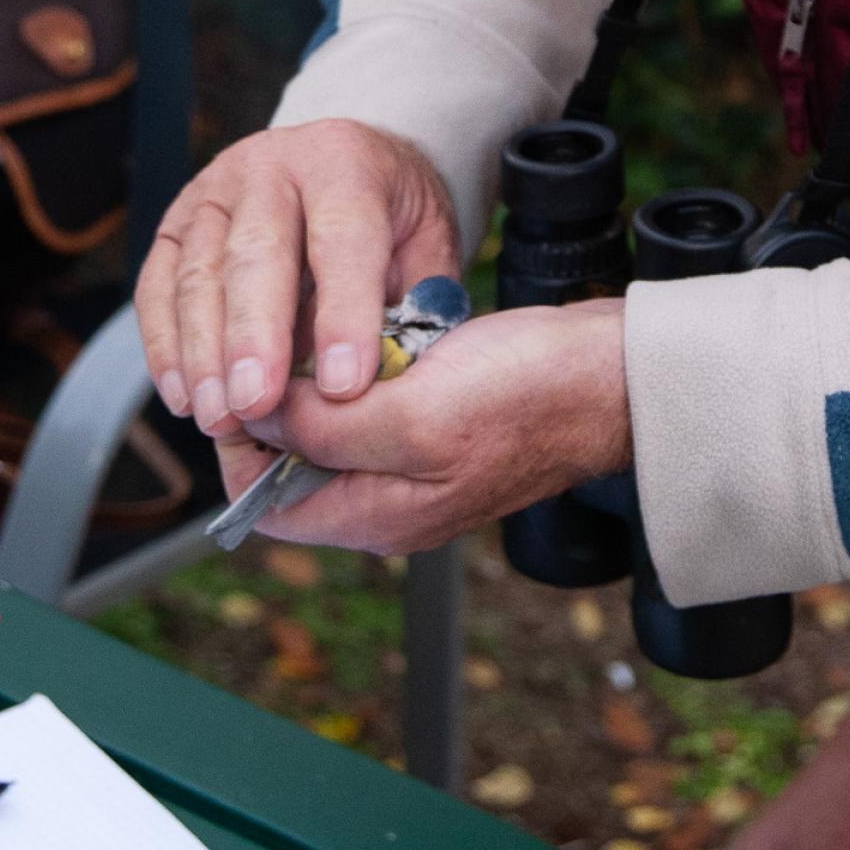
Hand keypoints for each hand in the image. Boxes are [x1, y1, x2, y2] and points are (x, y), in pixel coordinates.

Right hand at [135, 119, 457, 435]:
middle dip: (255, 337)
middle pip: (256, 253)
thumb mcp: (427, 245)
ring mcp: (213, 191)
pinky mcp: (174, 221)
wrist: (345, 164)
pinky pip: (157, 285)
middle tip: (259, 406)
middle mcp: (271, 166)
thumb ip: (414, 306)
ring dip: (204, 354)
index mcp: (345, 163)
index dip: (344, 314)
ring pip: (198, 272)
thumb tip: (387, 386)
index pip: (344, 237)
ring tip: (220, 418)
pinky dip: (166, 346)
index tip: (343, 387)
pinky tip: (184, 398)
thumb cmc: (391, 219)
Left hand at [232, 300, 630, 555]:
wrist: (611, 374)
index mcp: (377, 518)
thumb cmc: (527, 398)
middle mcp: (388, 500)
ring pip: (331, 423)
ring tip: (333, 331)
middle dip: (281, 404)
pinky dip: (363, 364)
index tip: (238, 383)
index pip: (265, 505)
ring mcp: (414, 462)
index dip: (239, 448)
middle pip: (292, 462)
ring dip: (323, 377)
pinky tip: (378, 330)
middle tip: (284, 344)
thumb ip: (323, 430)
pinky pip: (373, 398)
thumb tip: (253, 421)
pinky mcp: (436, 422)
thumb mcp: (410, 416)